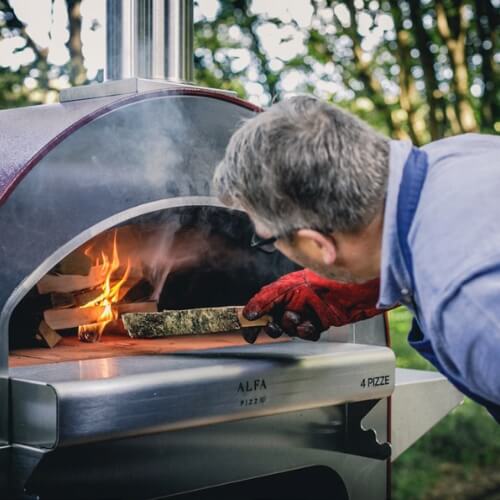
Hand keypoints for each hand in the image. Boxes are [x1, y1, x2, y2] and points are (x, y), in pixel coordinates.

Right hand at [242, 270, 381, 342]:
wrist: (356, 287)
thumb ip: (267, 297)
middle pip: (274, 319)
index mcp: (284, 288)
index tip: (249, 331)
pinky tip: (312, 325)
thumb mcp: (289, 285)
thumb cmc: (326, 277)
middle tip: (276, 326)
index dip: (254, 318)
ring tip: (301, 320)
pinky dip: (307, 331)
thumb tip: (248, 312)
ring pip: (290, 328)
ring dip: (293, 327)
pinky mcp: (320, 321)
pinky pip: (307, 333)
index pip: (262, 304)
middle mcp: (294, 299)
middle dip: (274, 326)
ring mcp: (307, 310)